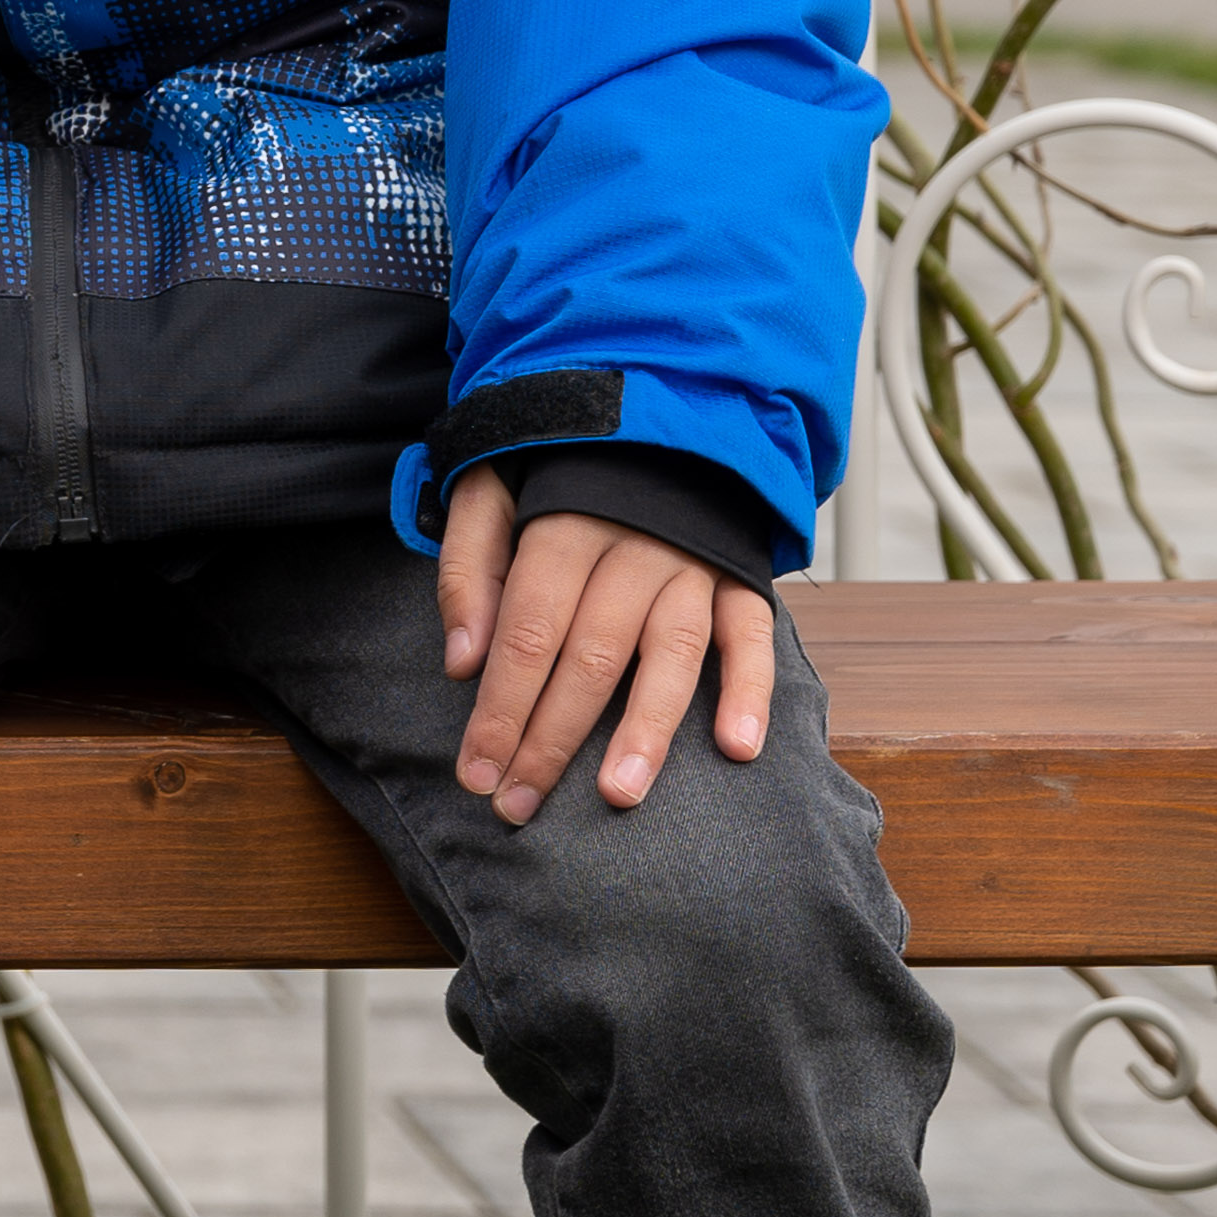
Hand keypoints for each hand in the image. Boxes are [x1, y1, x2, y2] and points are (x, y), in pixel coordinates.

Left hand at [440, 465, 772, 821]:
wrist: (650, 410)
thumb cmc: (553, 465)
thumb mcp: (488, 489)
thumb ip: (469, 569)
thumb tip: (463, 663)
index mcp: (565, 523)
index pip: (528, 632)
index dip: (499, 707)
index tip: (476, 773)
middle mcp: (635, 546)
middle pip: (591, 655)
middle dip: (550, 738)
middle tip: (519, 806)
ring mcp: (694, 564)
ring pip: (672, 653)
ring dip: (646, 728)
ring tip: (619, 793)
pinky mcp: (740, 576)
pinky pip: (753, 634)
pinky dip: (752, 690)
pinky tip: (739, 747)